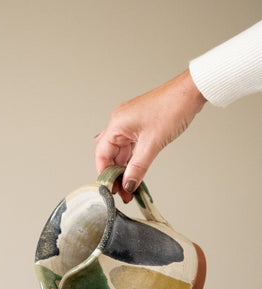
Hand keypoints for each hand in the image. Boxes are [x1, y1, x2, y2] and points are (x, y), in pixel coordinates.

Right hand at [95, 70, 206, 201]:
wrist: (191, 92)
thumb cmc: (172, 107)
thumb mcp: (153, 143)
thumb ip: (138, 167)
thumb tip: (128, 184)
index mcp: (117, 124)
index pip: (102, 155)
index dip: (105, 175)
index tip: (111, 189)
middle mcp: (120, 123)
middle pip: (110, 156)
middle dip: (116, 175)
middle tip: (123, 192)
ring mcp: (129, 124)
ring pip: (121, 153)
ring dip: (125, 170)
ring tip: (130, 186)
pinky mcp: (140, 126)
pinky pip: (131, 148)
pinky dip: (133, 161)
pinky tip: (136, 172)